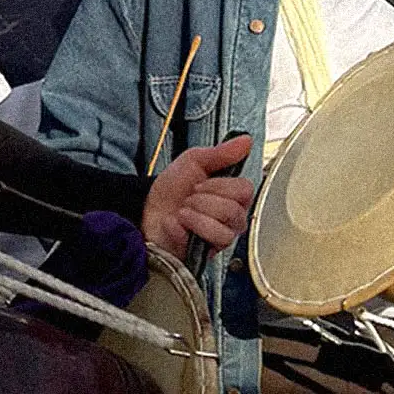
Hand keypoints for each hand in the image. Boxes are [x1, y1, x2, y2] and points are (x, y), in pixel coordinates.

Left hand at [143, 134, 255, 253]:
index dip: (219, 185)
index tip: (199, 183)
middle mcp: (232, 218)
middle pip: (234, 210)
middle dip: (203, 200)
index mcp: (232, 195)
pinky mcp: (208, 252)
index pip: (245, 189)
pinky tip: (178, 225)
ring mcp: (222, 237)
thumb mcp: (192, 162)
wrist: (147, 211)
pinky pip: (208, 242)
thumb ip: (220, 152)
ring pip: (224, 229)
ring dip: (196, 215)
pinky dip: (186, 228)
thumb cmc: (172, 190)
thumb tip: (246, 140)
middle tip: (189, 198)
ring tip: (183, 212)